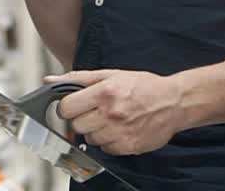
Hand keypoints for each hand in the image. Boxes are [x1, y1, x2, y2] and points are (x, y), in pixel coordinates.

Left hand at [46, 69, 186, 156]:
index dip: (68, 107)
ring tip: (110, 119)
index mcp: (104, 92)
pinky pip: (105, 149)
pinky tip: (120, 129)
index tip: (74, 105)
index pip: (66, 107)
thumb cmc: (143, 86)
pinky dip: (109, 142)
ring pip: (89, 139)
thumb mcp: (111, 74)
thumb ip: (77, 78)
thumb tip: (49, 80)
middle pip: (76, 125)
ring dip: (96, 131)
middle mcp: (111, 113)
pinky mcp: (129, 146)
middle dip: (82, 118)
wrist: (174, 102)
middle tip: (95, 111)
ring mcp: (120, 132)